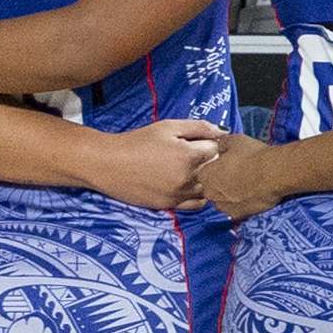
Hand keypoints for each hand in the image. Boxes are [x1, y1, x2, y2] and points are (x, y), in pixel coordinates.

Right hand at [89, 120, 227, 212]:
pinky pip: (197, 204)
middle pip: (217, 171)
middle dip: (214, 162)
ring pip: (209, 189)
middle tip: (201, 155)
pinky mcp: (170, 205)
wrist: (108, 163)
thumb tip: (223, 132)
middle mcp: (188, 178)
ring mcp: (180, 195)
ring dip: (208, 179)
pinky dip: (200, 195)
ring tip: (194, 169)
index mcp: (189, 156)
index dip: (213, 144)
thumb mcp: (168, 127)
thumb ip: (199, 127)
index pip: (218, 150)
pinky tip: (191, 184)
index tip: (205, 142)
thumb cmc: (137, 141)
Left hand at [186, 135, 288, 220]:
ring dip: (229, 195)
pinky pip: (235, 209)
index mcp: (205, 175)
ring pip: (222, 201)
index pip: (204, 173)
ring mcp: (224, 206)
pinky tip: (251, 195)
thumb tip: (220, 145)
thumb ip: (222, 144)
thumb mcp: (235, 140)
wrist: (274, 173)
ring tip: (245, 186)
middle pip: (211, 189)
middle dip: (220, 183)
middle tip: (237, 175)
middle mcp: (210, 193)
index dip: (215, 169)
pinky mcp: (238, 214)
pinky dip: (241, 203)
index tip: (226, 164)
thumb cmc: (253, 155)